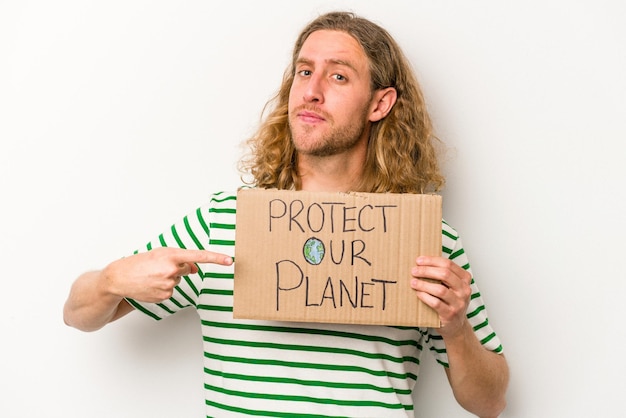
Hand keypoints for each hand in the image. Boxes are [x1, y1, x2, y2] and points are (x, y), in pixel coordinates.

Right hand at [102, 247, 232, 302]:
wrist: (120, 277)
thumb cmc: (139, 262)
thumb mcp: (160, 255)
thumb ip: (181, 260)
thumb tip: (195, 268)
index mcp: (171, 255)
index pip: (199, 256)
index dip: (216, 258)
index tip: (229, 260)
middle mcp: (172, 270)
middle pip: (186, 269)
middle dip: (176, 268)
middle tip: (158, 267)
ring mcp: (169, 284)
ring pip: (178, 281)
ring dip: (169, 278)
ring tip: (152, 276)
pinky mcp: (165, 296)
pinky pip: (171, 291)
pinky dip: (163, 288)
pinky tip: (151, 285)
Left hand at [410, 255, 471, 336]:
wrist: (456, 325)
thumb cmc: (450, 302)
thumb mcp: (452, 286)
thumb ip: (442, 275)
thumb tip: (422, 263)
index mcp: (464, 279)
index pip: (449, 264)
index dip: (432, 260)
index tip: (419, 260)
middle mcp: (464, 290)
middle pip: (445, 274)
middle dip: (426, 270)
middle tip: (414, 271)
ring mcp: (459, 303)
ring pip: (440, 290)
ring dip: (423, 284)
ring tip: (413, 282)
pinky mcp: (450, 314)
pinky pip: (436, 303)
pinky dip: (425, 297)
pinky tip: (418, 293)